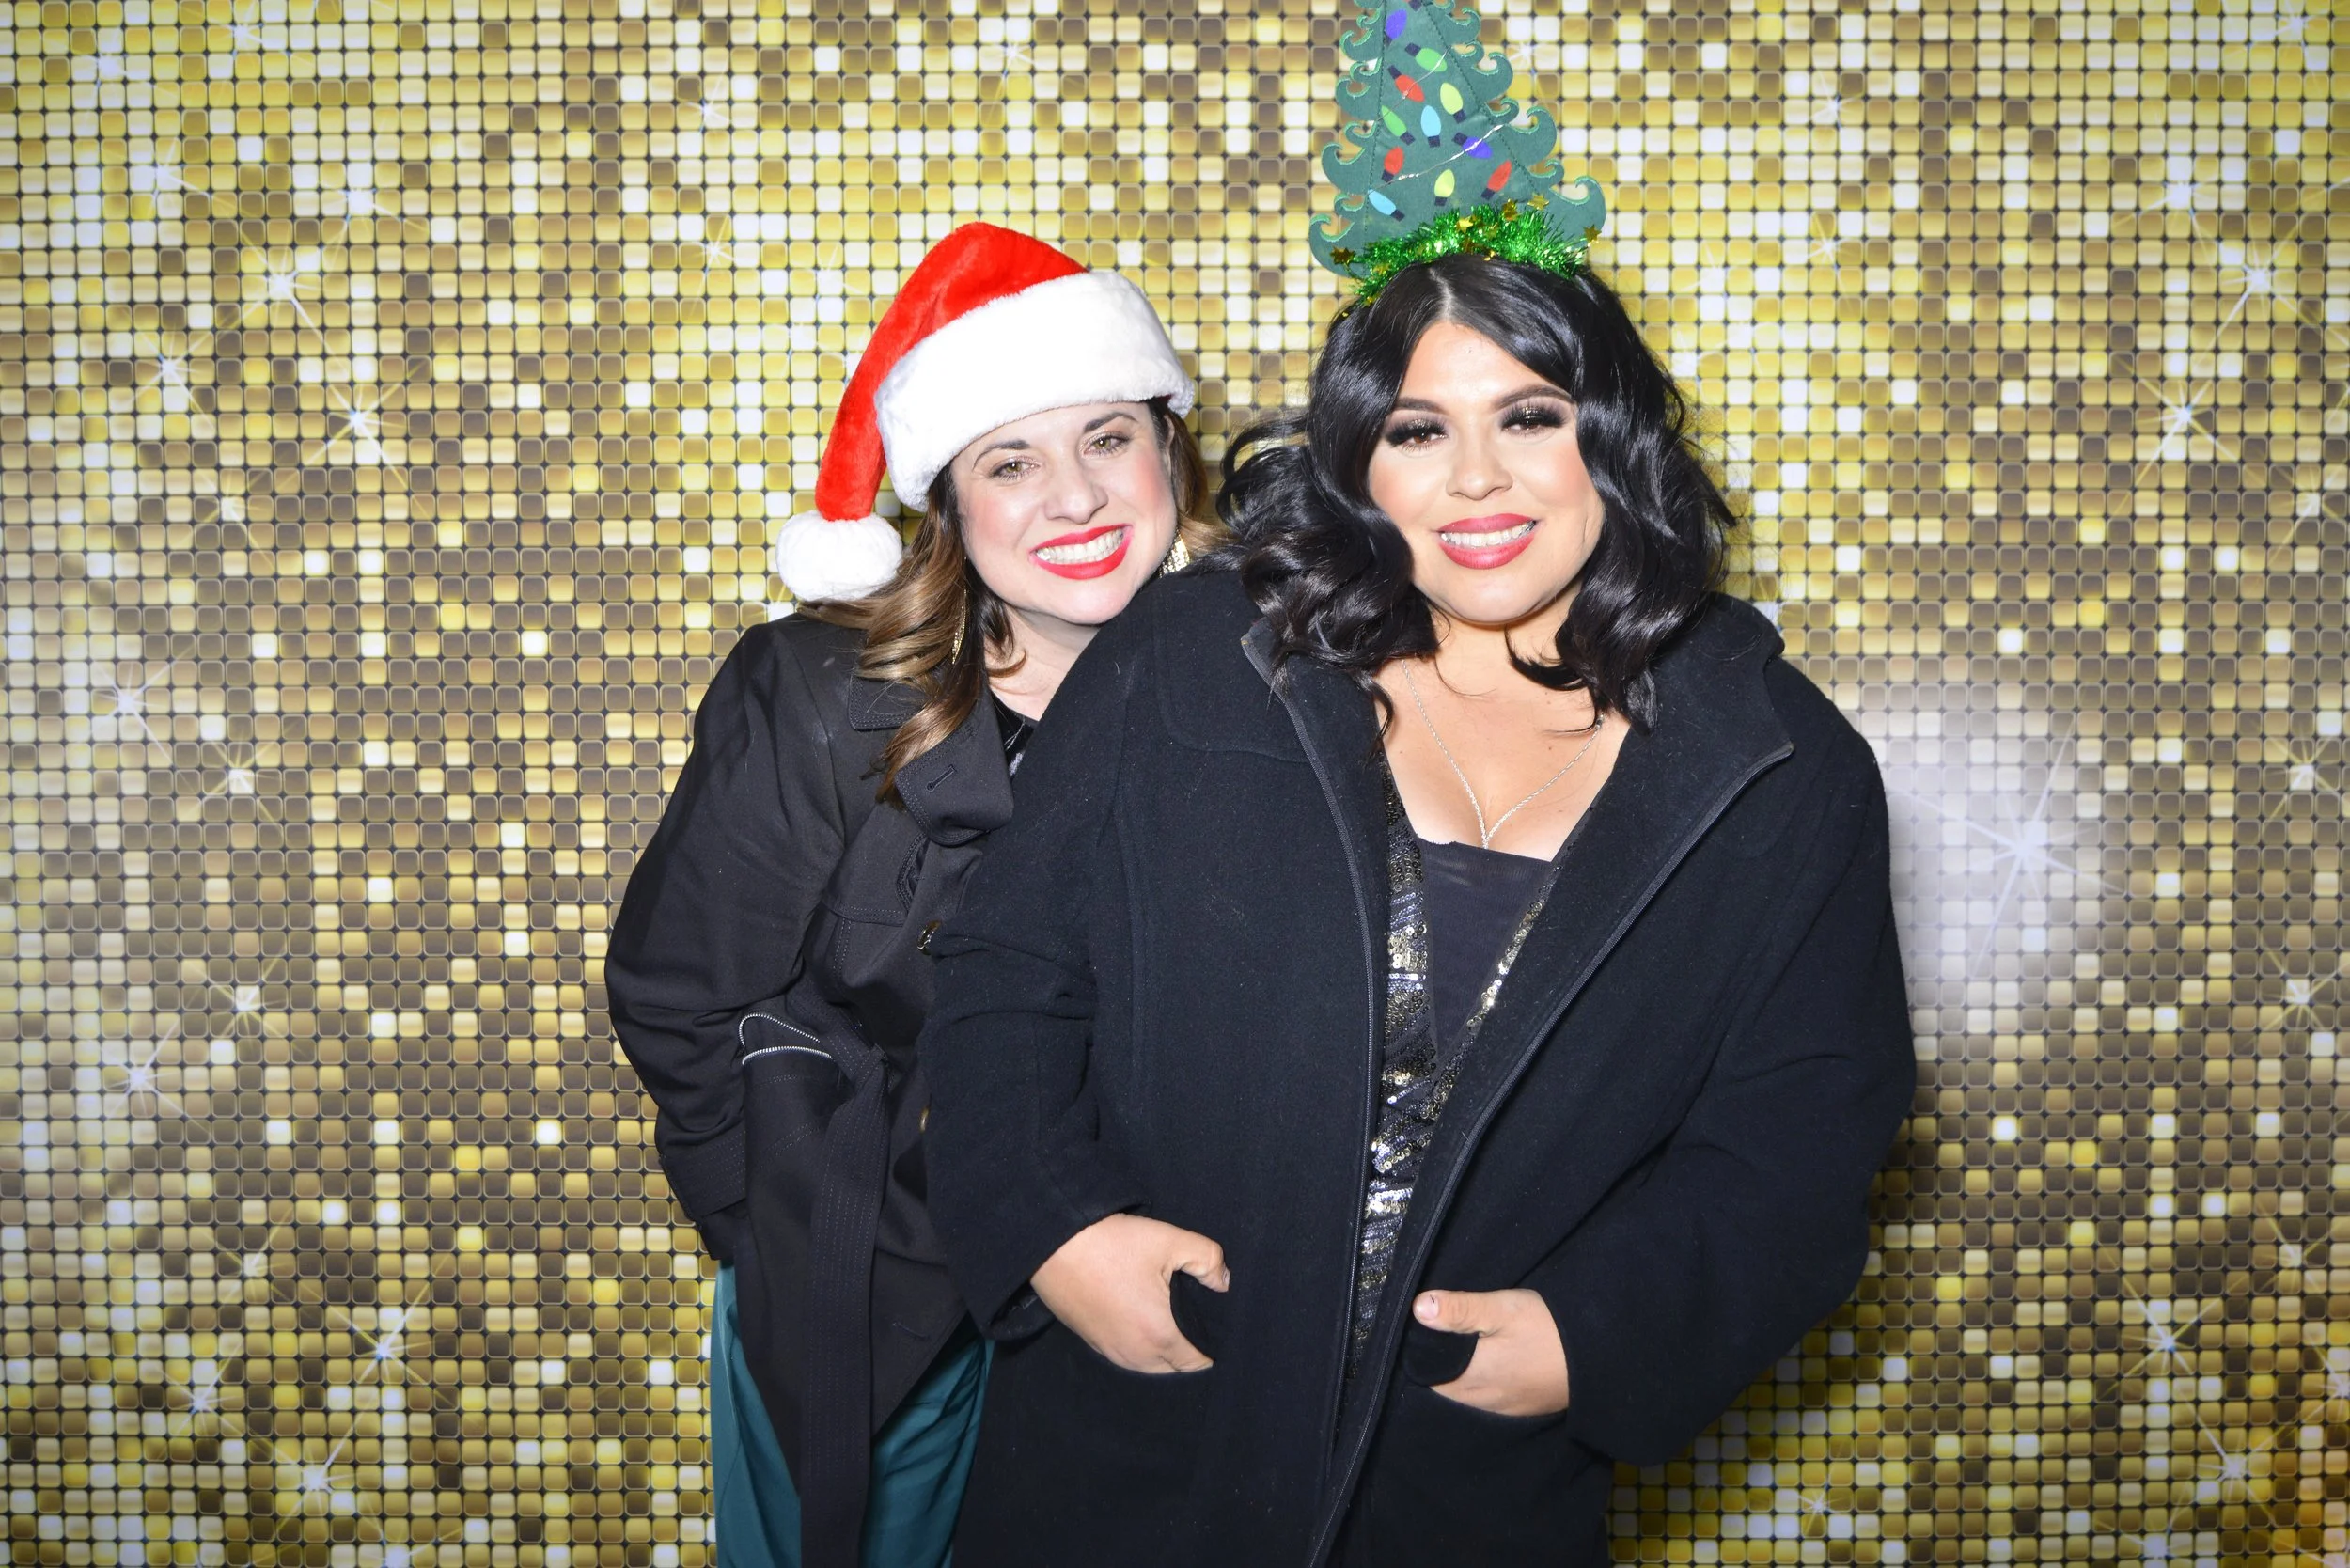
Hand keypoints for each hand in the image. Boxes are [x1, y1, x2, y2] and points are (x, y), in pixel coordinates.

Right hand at [1031, 1213, 1228, 1372]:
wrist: (1051, 1243)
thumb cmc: (1110, 1242)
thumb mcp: (1169, 1240)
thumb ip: (1208, 1259)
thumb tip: (1223, 1281)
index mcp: (1160, 1335)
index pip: (1200, 1362)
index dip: (1214, 1346)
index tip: (1218, 1324)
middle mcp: (1136, 1354)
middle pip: (1177, 1368)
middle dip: (1192, 1350)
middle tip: (1197, 1317)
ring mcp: (1111, 1351)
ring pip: (1152, 1367)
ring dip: (1166, 1352)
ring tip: (1172, 1318)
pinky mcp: (1093, 1343)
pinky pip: (1128, 1357)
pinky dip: (1141, 1346)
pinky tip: (1142, 1317)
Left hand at [1415, 1287, 1570, 1416]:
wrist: (1601, 1361)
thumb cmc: (1549, 1331)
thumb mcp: (1503, 1309)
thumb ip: (1460, 1310)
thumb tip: (1418, 1308)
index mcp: (1469, 1377)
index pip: (1424, 1373)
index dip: (1419, 1352)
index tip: (1421, 1330)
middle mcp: (1481, 1401)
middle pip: (1442, 1385)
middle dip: (1436, 1364)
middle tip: (1442, 1333)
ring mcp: (1502, 1409)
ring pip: (1464, 1395)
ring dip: (1459, 1376)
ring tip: (1464, 1347)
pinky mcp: (1521, 1410)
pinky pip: (1486, 1402)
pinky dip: (1480, 1386)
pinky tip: (1490, 1365)